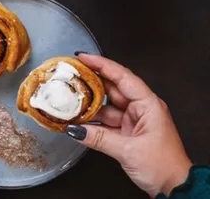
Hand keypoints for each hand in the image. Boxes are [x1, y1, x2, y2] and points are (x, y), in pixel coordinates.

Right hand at [69, 53, 191, 197]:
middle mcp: (141, 108)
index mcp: (148, 104)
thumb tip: (75, 129)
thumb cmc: (164, 165)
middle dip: (90, 82)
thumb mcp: (128, 150)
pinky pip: (105, 121)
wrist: (175, 187)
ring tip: (68, 100)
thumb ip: (98, 138)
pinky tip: (77, 121)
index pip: (122, 77)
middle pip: (111, 88)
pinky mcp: (127, 131)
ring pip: (106, 106)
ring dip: (88, 105)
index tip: (82, 58)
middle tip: (70, 75)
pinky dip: (91, 121)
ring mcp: (133, 119)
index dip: (101, 65)